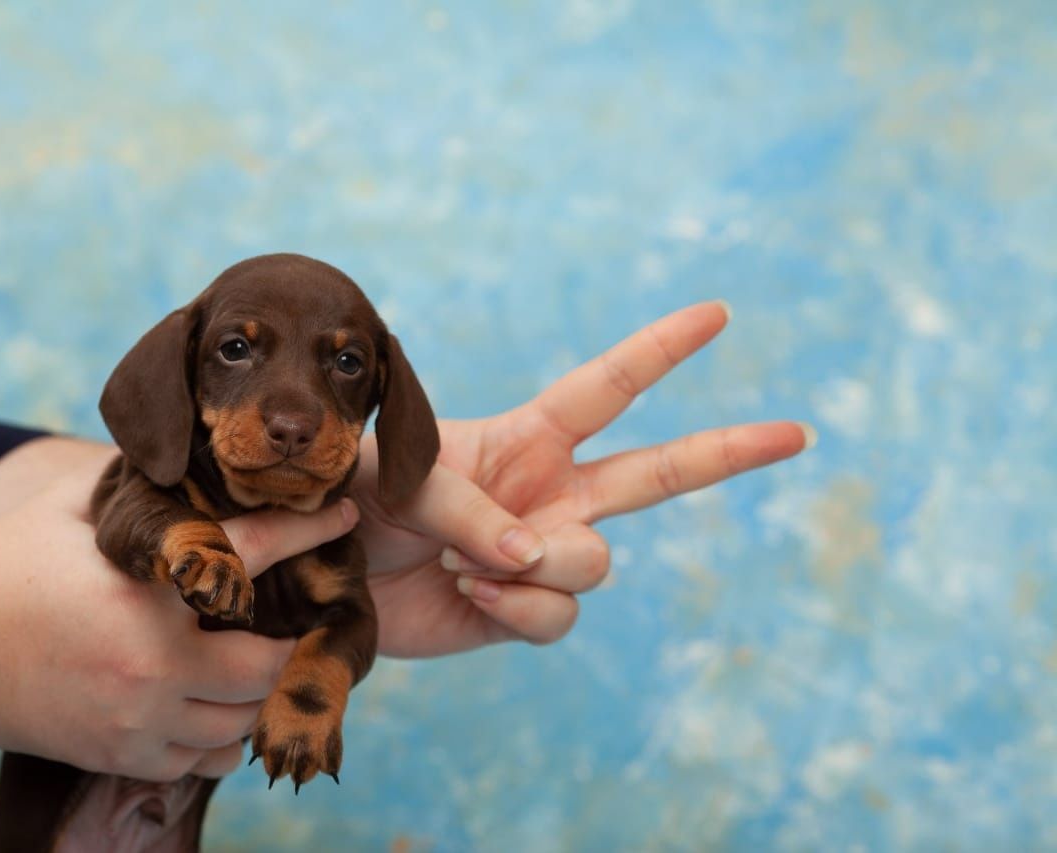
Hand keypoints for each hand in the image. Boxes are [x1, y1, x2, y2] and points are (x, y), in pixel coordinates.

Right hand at [0, 453, 358, 781]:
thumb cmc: (7, 564)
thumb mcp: (74, 510)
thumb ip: (139, 490)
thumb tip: (190, 460)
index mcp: (145, 591)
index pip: (252, 554)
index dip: (308, 532)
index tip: (344, 515)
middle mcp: (152, 663)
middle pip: (267, 664)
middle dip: (289, 640)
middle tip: (294, 619)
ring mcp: (138, 717)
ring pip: (240, 721)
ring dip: (257, 692)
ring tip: (255, 661)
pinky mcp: (120, 754)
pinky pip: (200, 760)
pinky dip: (219, 735)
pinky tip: (215, 705)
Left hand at [352, 301, 812, 657]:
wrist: (318, 582)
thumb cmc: (350, 503)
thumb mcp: (400, 477)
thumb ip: (470, 505)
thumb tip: (536, 554)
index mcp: (525, 439)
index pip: (608, 387)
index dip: (661, 350)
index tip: (717, 313)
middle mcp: (549, 494)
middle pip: (658, 474)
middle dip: (728, 452)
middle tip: (797, 432)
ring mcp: (541, 556)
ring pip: (595, 563)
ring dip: (534, 565)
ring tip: (466, 561)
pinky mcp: (522, 614)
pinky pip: (558, 617)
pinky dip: (516, 608)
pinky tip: (471, 596)